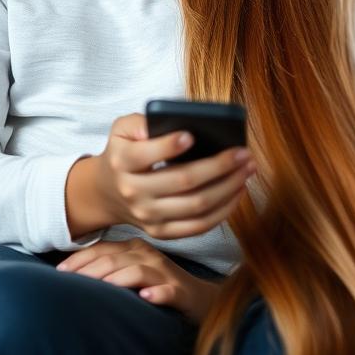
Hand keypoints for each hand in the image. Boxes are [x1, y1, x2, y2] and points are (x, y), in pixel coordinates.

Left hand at [56, 238, 220, 323]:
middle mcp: (149, 256)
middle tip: (69, 284)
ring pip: (139, 271)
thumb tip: (68, 276)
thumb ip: (108, 269)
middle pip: (116, 259)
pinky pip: (169, 291)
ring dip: (119, 278)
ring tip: (101, 288)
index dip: (80, 259)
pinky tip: (145, 298)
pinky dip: (157, 293)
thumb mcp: (132, 272)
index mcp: (135, 249)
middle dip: (91, 270)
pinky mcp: (182, 293)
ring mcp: (166, 274)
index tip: (58, 273)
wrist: (201, 300)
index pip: (103, 249)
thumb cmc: (159, 286)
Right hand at [89, 113, 254, 239]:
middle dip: (219, 166)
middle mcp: (133, 192)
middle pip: (183, 181)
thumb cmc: (124, 152)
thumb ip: (138, 122)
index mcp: (122, 162)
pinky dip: (223, 210)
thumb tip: (164, 124)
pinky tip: (238, 191)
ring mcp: (148, 216)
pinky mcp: (161, 232)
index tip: (191, 135)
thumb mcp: (121, 129)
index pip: (146, 155)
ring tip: (247, 169)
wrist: (107, 192)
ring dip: (228, 188)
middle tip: (244, 153)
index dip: (169, 146)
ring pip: (196, 206)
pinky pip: (198, 226)